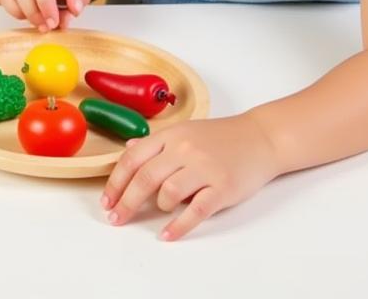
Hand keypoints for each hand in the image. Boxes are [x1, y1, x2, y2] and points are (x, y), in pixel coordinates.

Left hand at [101, 114, 281, 239]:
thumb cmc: (220, 137)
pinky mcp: (223, 188)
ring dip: (158, 206)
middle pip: (145, 177)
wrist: (260, 137)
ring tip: (162, 209)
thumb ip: (157, 142)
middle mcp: (184, 149)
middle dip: (126, 201)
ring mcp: (204, 168)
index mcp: (170, 135)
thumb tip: (129, 149)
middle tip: (116, 218)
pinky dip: (179, 226)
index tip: (107, 200)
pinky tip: (167, 235)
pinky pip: (196, 210)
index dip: (116, 181)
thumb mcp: (184, 131)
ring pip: (168, 192)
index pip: (133, 158)